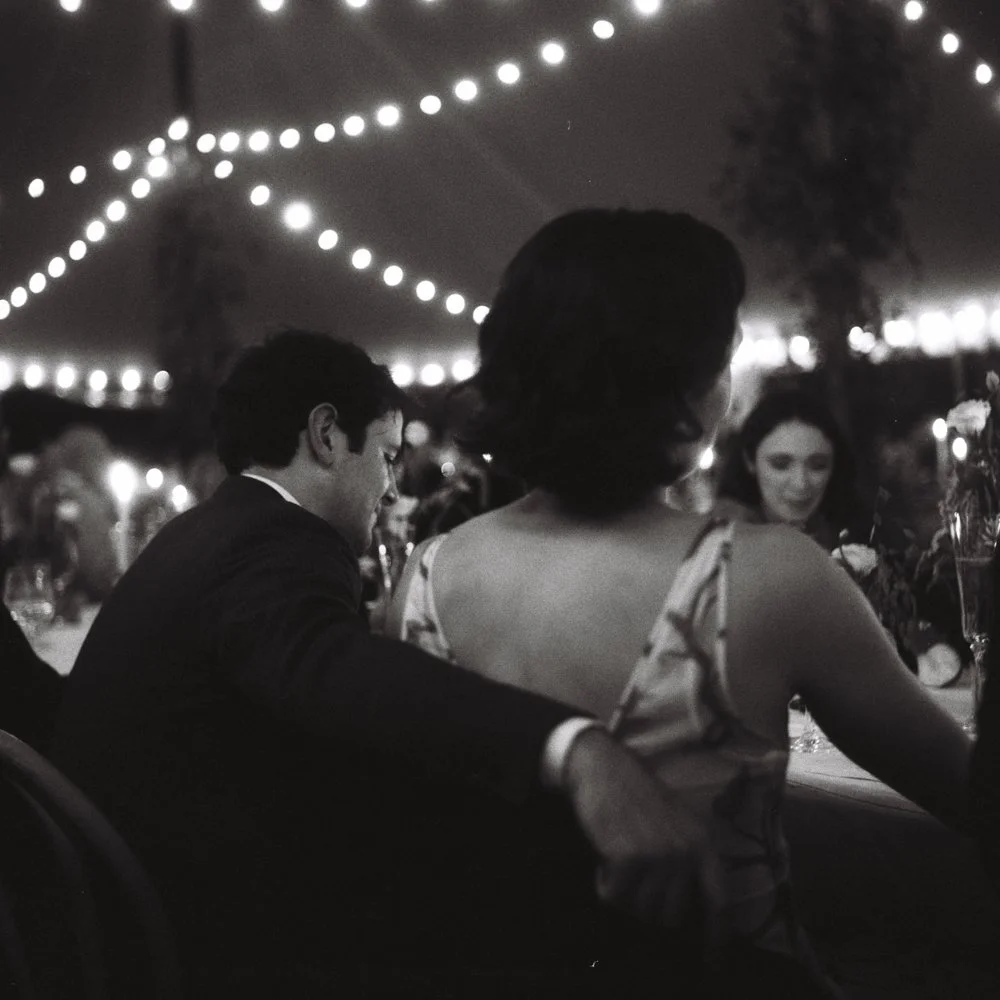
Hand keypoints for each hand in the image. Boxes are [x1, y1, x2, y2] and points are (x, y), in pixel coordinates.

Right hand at [559, 727, 725, 948]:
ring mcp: (658, 856)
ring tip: (619, 865)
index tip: (713, 965)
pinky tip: (605, 861)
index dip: (717, 938)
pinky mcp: (628, 859)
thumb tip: (684, 909)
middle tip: (633, 883)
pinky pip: (614, 898)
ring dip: (625, 897)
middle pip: (670, 917)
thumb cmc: (636, 794)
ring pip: (641, 911)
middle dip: (648, 910)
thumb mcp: (676, 822)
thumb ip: (687, 860)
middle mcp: (685, 852)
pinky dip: (604, 885)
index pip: (718, 901)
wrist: (603, 767)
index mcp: (702, 843)